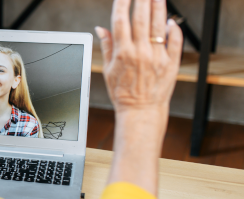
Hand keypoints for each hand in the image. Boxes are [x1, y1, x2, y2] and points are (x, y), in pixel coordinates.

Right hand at [95, 0, 182, 114]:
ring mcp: (157, 56)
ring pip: (159, 26)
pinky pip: (175, 42)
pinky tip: (171, 21)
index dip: (122, 5)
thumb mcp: (108, 70)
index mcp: (123, 53)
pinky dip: (173, 30)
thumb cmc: (123, 93)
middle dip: (142, 1)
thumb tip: (101, 29)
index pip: (121, 21)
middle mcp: (140, 52)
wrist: (141, 110)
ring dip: (159, 8)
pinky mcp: (171, 63)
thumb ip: (107, 46)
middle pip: (141, 19)